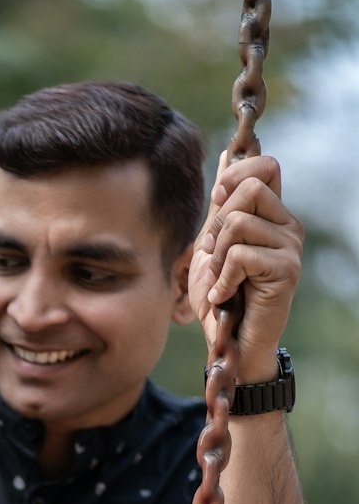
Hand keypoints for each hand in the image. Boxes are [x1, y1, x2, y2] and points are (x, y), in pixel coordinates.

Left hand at [188, 152, 302, 384]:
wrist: (231, 344)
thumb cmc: (221, 300)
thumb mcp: (213, 248)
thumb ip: (221, 210)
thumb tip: (225, 159)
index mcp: (272, 216)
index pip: (267, 166)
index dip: (238, 173)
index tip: (217, 198)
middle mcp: (287, 226)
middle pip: (250, 188)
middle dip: (219, 222)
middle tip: (215, 256)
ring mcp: (290, 247)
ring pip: (240, 222)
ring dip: (218, 255)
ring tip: (220, 280)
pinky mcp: (286, 270)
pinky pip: (241, 255)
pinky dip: (223, 279)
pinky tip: (225, 297)